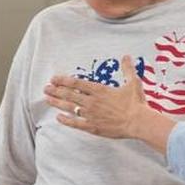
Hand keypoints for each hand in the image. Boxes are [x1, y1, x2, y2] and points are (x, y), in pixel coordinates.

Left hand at [45, 57, 170, 152]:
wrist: (138, 122)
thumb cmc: (136, 103)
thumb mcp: (133, 82)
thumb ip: (127, 69)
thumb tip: (126, 56)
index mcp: (99, 90)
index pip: (76, 83)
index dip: (63, 80)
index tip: (54, 79)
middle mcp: (92, 101)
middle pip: (69, 94)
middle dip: (56, 91)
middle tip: (46, 88)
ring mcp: (91, 115)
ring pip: (70, 108)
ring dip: (57, 103)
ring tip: (47, 99)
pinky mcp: (93, 127)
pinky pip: (76, 124)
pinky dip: (66, 121)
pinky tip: (58, 118)